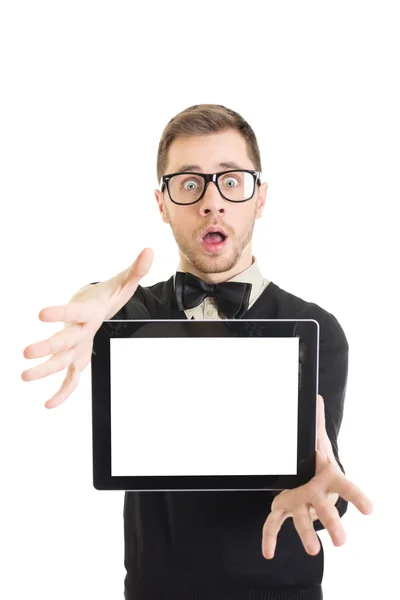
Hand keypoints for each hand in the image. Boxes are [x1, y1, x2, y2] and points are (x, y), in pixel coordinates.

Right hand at [21, 248, 152, 408]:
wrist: (90, 302)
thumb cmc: (107, 295)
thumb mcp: (123, 282)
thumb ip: (136, 270)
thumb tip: (149, 251)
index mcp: (89, 311)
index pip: (74, 311)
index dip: (60, 312)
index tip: (41, 314)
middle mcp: (79, 328)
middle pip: (63, 339)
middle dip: (46, 347)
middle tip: (26, 352)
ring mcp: (76, 345)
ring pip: (61, 360)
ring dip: (44, 369)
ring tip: (24, 377)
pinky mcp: (79, 358)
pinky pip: (71, 378)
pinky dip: (62, 391)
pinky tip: (49, 405)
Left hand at [262, 394, 373, 558]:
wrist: (310, 480)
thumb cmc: (316, 462)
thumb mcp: (317, 441)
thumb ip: (315, 422)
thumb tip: (316, 396)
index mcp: (327, 479)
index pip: (347, 488)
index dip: (358, 498)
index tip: (369, 510)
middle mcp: (317, 495)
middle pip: (326, 509)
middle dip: (333, 524)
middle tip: (341, 541)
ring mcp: (301, 504)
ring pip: (304, 520)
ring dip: (307, 535)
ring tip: (312, 551)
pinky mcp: (283, 509)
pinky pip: (275, 525)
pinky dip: (269, 538)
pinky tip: (267, 553)